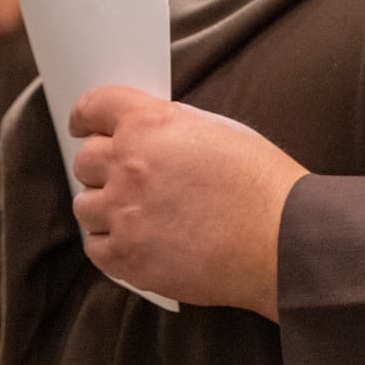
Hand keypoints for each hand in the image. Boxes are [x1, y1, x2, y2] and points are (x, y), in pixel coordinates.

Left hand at [68, 86, 306, 316]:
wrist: (282, 240)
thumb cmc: (262, 185)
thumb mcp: (218, 131)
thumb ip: (170, 129)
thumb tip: (143, 136)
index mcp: (151, 124)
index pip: (95, 107)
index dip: (86, 117)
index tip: (83, 126)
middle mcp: (128, 164)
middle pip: (86, 160)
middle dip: (104, 167)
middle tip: (130, 180)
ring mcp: (123, 213)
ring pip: (86, 205)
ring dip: (106, 208)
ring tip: (141, 216)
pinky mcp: (126, 256)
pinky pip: (95, 246)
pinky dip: (112, 244)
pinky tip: (141, 241)